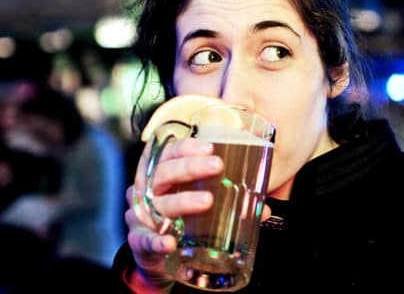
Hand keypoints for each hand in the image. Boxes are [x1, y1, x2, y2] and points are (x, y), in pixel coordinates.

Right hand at [125, 137, 222, 290]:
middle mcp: (149, 193)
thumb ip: (228, 203)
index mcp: (162, 178)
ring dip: (182, 200)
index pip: (168, 153)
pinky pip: (146, 241)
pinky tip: (170, 242)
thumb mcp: (195, 205)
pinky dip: (157, 241)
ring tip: (207, 201)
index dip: (186, 147)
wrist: (153, 255)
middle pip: (164, 173)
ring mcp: (142, 218)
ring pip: (160, 205)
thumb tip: (262, 209)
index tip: (209, 147)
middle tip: (217, 165)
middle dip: (189, 167)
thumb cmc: (177, 220)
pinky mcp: (140, 244)